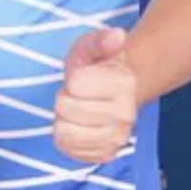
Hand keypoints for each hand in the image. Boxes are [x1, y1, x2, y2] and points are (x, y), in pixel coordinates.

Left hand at [53, 28, 135, 164]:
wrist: (116, 95)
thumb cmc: (98, 68)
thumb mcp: (93, 47)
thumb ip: (101, 40)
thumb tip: (117, 35)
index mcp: (124, 82)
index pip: (75, 83)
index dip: (73, 77)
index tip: (84, 76)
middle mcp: (125, 113)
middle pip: (65, 108)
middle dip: (66, 97)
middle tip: (79, 94)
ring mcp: (117, 137)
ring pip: (65, 132)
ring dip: (65, 119)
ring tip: (79, 109)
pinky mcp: (105, 154)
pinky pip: (70, 150)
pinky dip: (69, 138)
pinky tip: (79, 127)